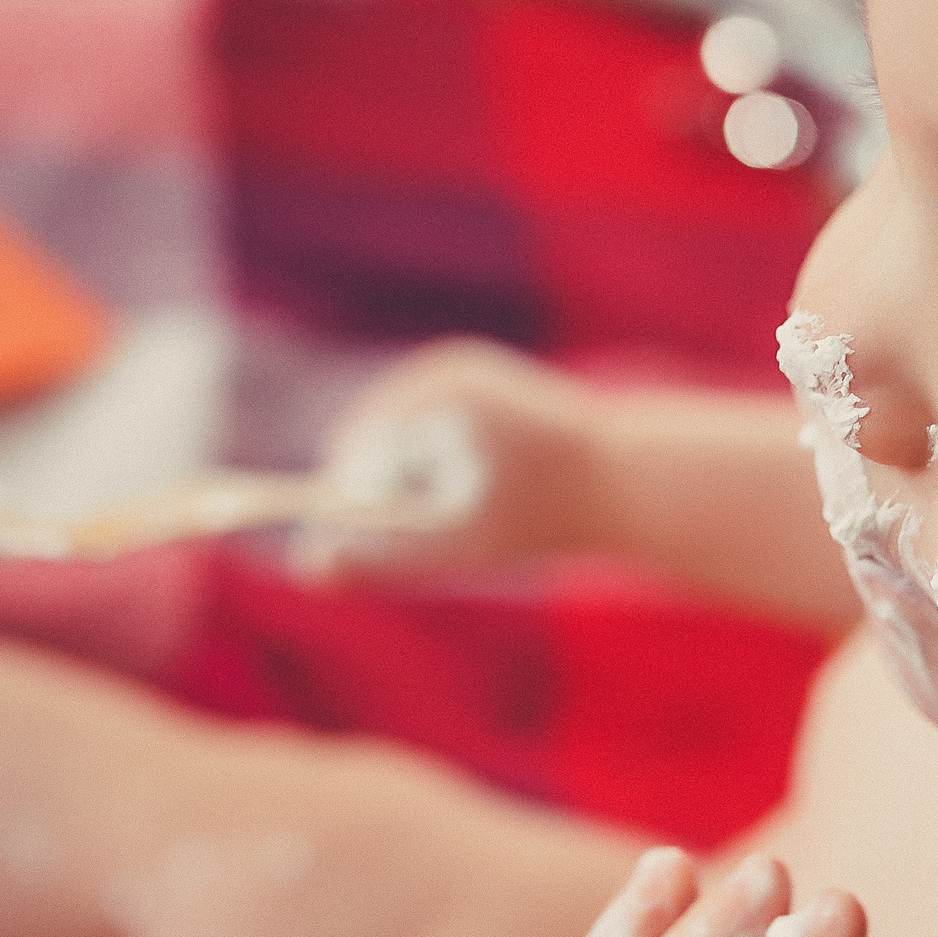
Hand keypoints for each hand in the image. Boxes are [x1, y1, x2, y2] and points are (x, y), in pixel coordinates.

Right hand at [293, 338, 603, 578]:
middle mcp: (446, 369)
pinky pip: (437, 438)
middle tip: (454, 529)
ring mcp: (467, 372)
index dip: (362, 508)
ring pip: (407, 445)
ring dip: (421, 485)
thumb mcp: (456, 545)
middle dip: (397, 495)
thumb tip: (304, 567)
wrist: (632, 482)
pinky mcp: (484, 386)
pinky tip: (484, 495)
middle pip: (379, 446)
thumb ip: (378, 558)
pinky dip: (448, 473)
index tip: (410, 541)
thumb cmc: (546, 515)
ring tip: (476, 510)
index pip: (356, 455)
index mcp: (432, 390)